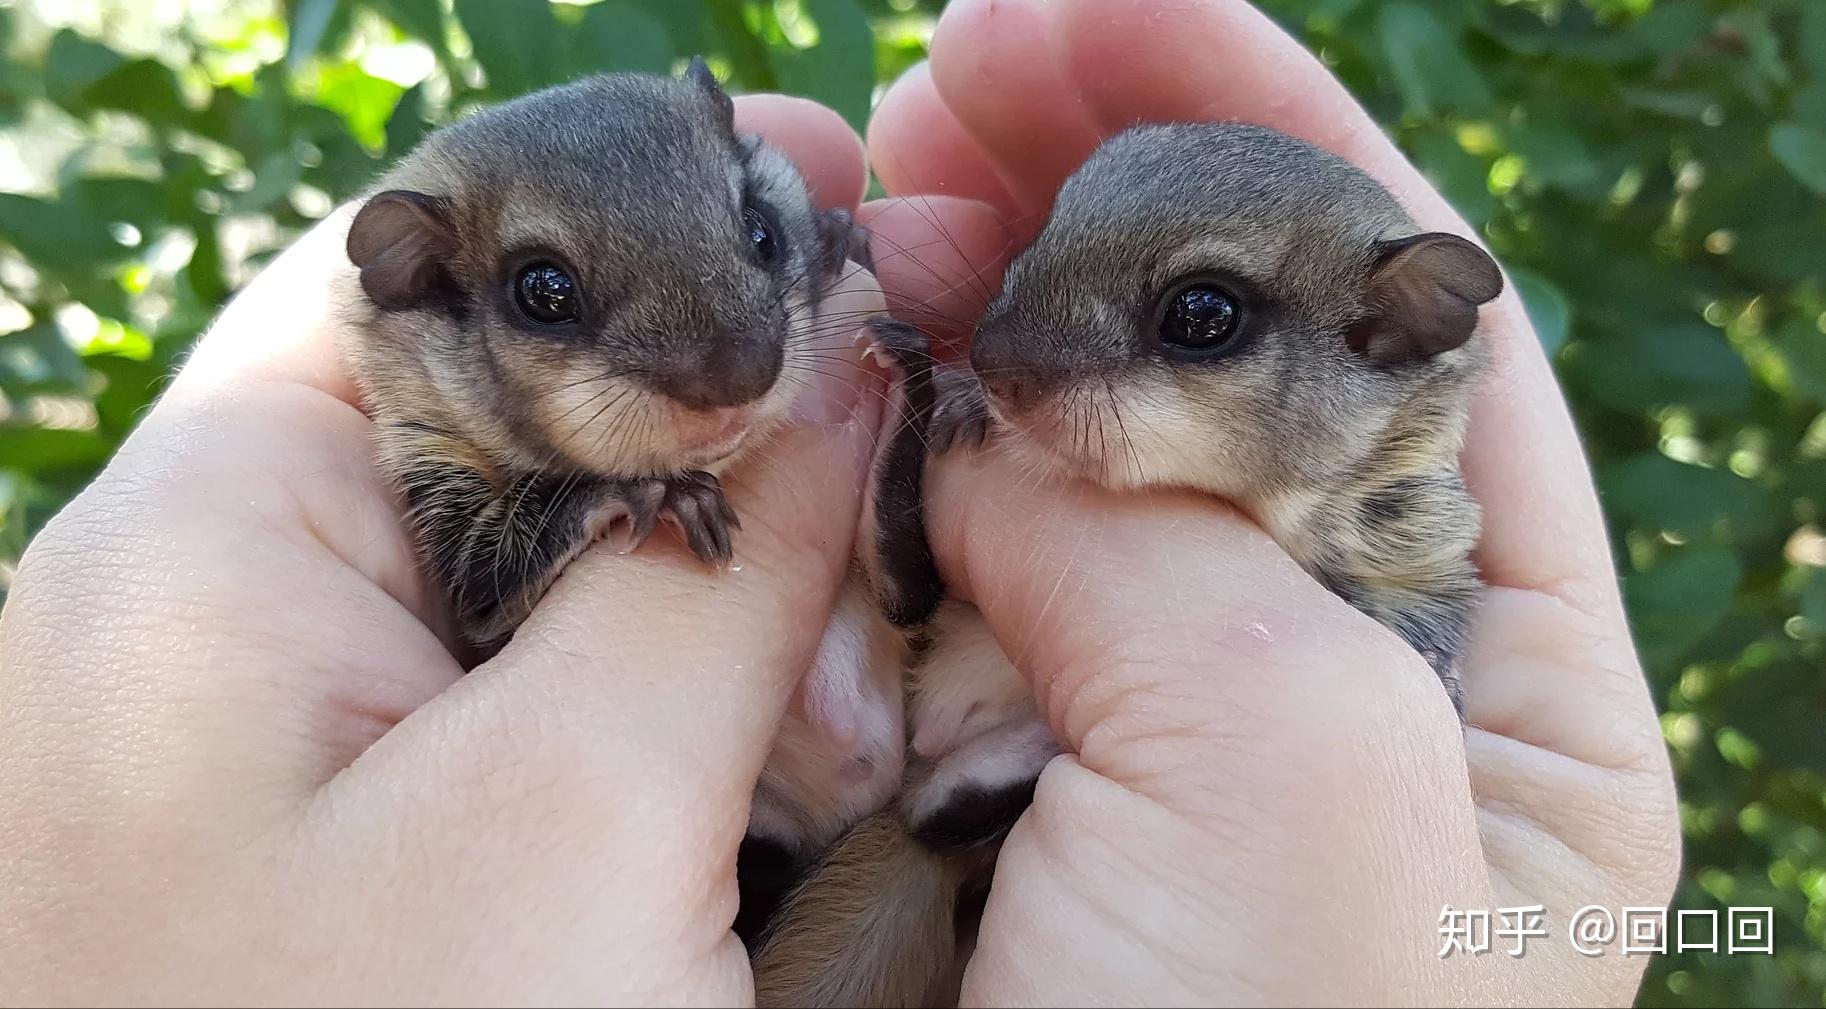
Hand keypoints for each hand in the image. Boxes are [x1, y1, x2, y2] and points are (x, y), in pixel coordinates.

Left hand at [0, 96, 878, 1004]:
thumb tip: (834, 361)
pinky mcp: (358, 846)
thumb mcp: (566, 829)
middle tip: (898, 395)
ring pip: (531, 565)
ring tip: (870, 589)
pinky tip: (790, 730)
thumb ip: (707, 566)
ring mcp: (287, 744)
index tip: (825, 198)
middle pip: (488, 404)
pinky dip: (663, 695)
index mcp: (203, 552)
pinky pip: (530, 704)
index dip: (622, 210)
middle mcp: (220, 623)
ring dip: (702, 573)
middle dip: (696, 405)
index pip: (414, 262)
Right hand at [861, 1, 1678, 1003]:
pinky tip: (839, 361)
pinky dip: (888, 448)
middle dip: (1105, 184)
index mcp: (1489, 679)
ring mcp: (1146, 715)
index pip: (1402, 323)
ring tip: (880, 186)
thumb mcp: (1306, 808)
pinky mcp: (991, 765)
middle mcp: (1325, 677)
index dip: (1258, 134)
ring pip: (1070, 442)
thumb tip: (1002, 413)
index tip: (1087, 5)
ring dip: (981, 296)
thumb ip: (1178, 556)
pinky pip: (943, 562)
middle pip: (1231, 351)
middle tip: (949, 75)